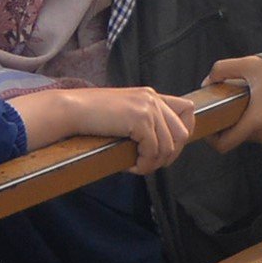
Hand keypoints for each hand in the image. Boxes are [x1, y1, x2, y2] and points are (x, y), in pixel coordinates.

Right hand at [21, 85, 194, 172]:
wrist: (73, 110)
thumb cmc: (92, 116)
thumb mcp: (125, 113)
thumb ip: (144, 121)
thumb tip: (161, 149)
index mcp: (152, 95)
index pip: (188, 110)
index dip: (184, 134)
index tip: (168, 149)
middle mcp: (153, 98)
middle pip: (183, 133)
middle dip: (171, 155)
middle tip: (150, 164)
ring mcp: (148, 108)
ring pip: (169, 146)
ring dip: (154, 163)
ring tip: (136, 167)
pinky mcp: (140, 120)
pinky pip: (153, 151)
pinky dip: (143, 164)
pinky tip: (129, 166)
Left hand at [200, 54, 261, 147]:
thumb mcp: (249, 64)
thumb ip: (222, 69)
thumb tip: (207, 82)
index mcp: (254, 123)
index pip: (223, 145)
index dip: (209, 137)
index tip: (206, 121)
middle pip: (233, 136)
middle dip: (224, 122)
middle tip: (220, 103)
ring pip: (245, 132)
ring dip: (238, 119)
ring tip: (237, 99)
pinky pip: (257, 129)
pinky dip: (250, 119)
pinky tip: (251, 101)